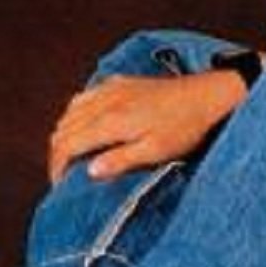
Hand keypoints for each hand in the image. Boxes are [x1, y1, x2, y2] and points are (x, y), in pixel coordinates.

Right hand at [48, 71, 247, 183]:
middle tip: (64, 174)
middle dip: (58, 153)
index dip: (57, 166)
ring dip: (65, 132)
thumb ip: (121, 160)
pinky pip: (86, 95)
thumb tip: (90, 171)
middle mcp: (105, 101)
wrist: (208, 95)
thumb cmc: (186, 126)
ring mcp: (112, 88)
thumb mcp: (156, 151)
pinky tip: (86, 124)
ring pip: (70, 111)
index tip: (60, 184)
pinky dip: (76, 113)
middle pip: (63, 128)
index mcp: (111, 121)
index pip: (67, 144)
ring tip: (72, 154)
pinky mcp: (121, 82)